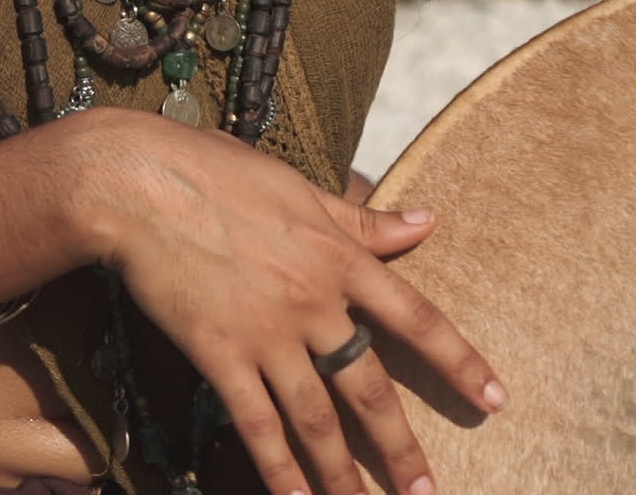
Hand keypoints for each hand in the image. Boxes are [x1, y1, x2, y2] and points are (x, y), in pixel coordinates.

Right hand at [71, 109, 505, 494]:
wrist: (140, 184)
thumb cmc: (218, 172)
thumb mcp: (300, 188)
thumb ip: (363, 219)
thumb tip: (427, 221)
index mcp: (341, 257)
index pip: (417, 319)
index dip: (460, 363)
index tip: (495, 400)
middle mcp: (315, 303)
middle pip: (370, 387)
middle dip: (400, 447)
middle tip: (425, 492)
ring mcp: (267, 333)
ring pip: (316, 418)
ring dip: (342, 474)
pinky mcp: (219, 353)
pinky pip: (255, 422)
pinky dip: (275, 467)